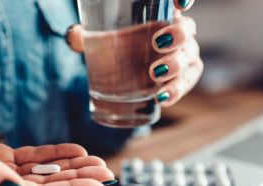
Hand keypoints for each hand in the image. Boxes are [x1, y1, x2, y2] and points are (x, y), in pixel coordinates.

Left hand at [66, 0, 202, 106]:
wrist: (125, 72)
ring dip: (176, 67)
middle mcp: (178, 32)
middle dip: (178, 34)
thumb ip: (85, 34)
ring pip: (189, 58)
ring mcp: (183, 55)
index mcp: (161, 14)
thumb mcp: (99, 37)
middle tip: (158, 43)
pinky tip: (161, 98)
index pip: (179, 3)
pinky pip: (185, 83)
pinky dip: (176, 91)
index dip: (185, 0)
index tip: (180, 4)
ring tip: (155, 75)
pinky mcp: (182, 78)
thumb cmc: (117, 45)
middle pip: (188, 29)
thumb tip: (73, 35)